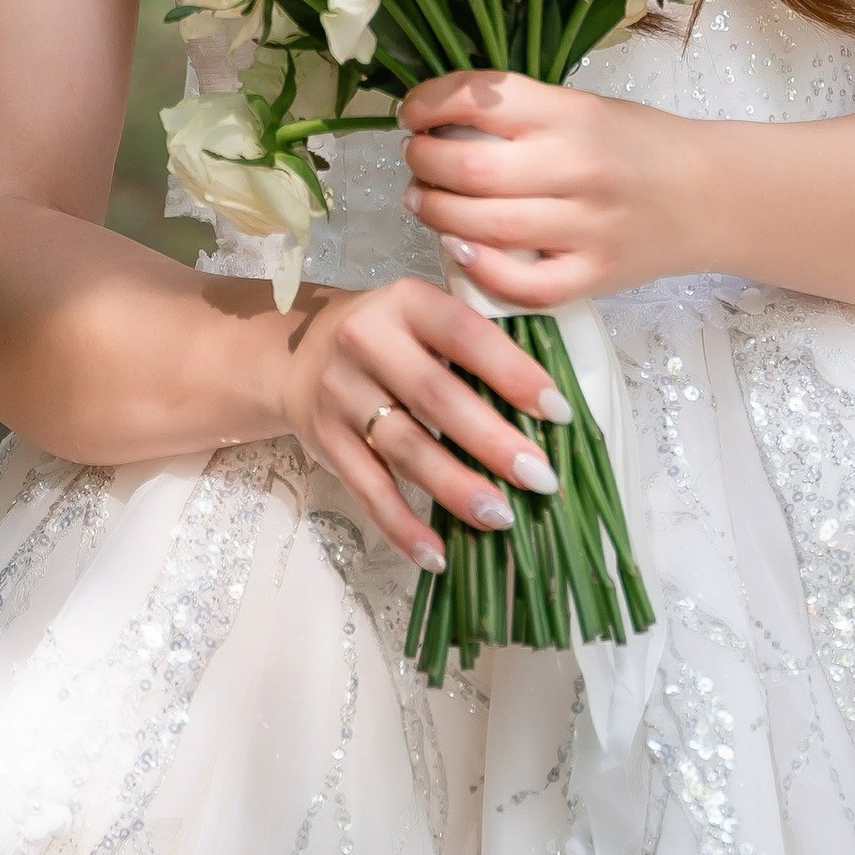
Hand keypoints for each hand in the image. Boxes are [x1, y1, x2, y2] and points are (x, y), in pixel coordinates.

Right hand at [280, 271, 573, 569]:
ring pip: (405, 448)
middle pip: (436, 397)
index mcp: (407, 302)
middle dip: (492, 441)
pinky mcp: (326, 440)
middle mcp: (368, 342)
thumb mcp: (425, 316)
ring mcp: (342, 394)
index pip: (466, 334)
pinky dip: (402, 527)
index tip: (558, 411)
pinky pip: (368, 489)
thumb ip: (476, 343)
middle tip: (540, 477)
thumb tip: (548, 405)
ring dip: (455, 488)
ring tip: (501, 517)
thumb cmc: (391, 337)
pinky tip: (437, 552)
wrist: (296, 354)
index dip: (513, 373)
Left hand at [399, 66, 698, 314]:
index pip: (481, 98)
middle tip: (415, 160)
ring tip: (423, 201)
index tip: (411, 113)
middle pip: (468, 169)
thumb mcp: (585, 107)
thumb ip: (522, 115)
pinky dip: (480, 270)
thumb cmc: (639, 145)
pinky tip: (461, 250)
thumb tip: (437, 120)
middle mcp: (577, 166)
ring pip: (483, 226)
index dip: (428, 103)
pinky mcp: (594, 274)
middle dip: (422, 163)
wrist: (710, 194)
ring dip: (435, 212)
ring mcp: (586, 226)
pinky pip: (520, 285)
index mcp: (572, 113)